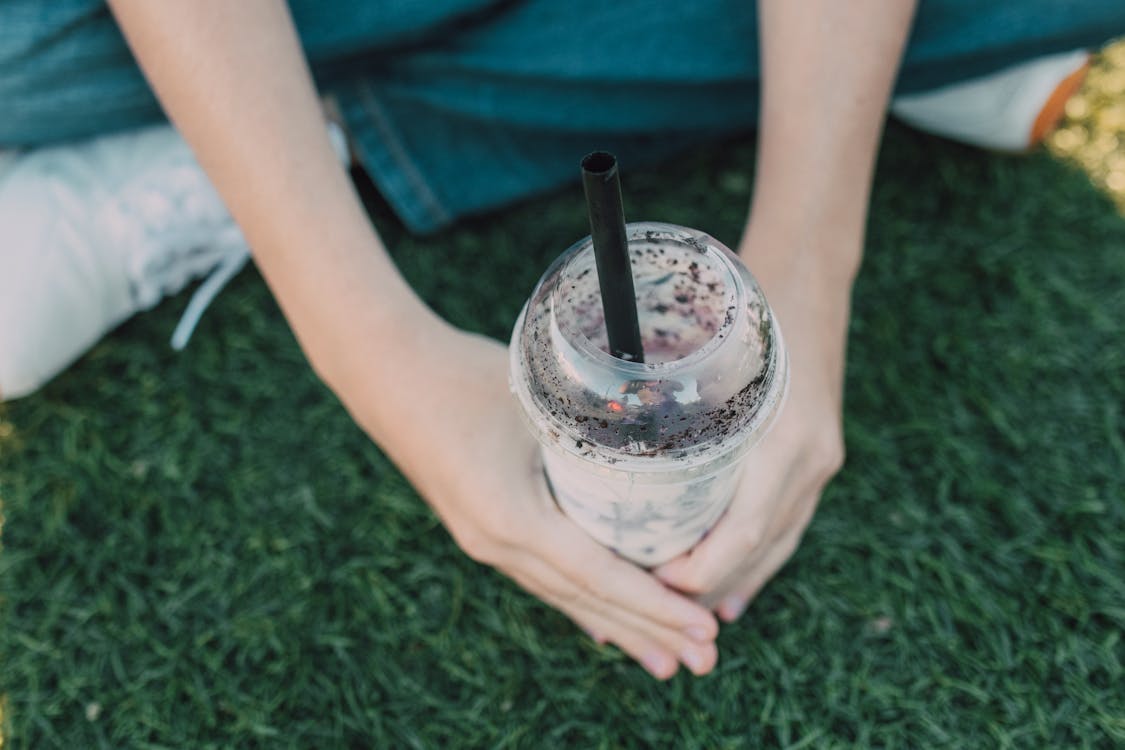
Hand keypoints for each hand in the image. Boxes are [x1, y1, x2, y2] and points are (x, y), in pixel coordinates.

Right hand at [347, 324, 720, 678]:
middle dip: (648, 632)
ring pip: (564, 596)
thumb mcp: (538, 401)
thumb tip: (665, 446)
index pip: (598, 574)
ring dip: (618, 626)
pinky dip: (583, 603)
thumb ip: (592, 434)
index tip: (704, 627)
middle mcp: (496, 543)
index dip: (654, 605)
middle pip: (585, 600)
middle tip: (703, 662)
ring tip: (664, 657)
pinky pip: (543, 578)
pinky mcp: (482, 529)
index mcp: (511, 517)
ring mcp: (485, 541)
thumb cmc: (460, 377)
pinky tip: (603, 625)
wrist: (386, 374)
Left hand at [652, 246, 848, 621]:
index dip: (701, 571)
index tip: (656, 585)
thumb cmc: (746, 301)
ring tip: (685, 612)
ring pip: (777, 546)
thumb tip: (596, 428)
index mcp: (783, 438)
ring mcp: (820, 462)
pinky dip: (756, 559)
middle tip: (655, 613)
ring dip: (733, 583)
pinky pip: (787, 524)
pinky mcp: (817, 458)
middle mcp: (809, 459)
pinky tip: (731, 586)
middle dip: (709, 590)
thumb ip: (665, 389)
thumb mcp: (702, 342)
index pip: (745, 532)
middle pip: (761, 552)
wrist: (810, 273)